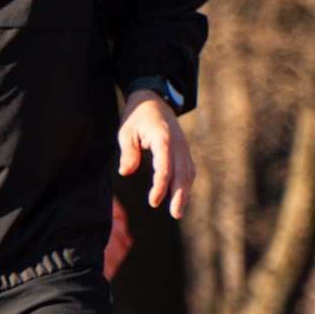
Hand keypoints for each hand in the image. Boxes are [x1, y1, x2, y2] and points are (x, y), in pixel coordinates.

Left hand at [118, 91, 193, 218]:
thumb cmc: (136, 116)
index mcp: (163, 139)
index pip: (165, 168)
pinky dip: (186, 182)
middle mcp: (178, 144)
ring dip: (185, 192)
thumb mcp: (126, 132)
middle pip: (182, 174)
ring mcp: (183, 146)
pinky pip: (188, 167)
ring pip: (188, 172)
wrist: (153, 99)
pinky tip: (180, 195)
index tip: (153, 202)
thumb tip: (125, 173)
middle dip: (179, 195)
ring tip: (178, 211)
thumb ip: (128, 153)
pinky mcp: (184, 148)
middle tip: (175, 214)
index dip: (160, 187)